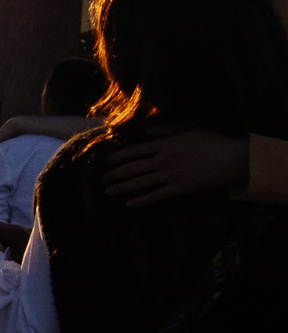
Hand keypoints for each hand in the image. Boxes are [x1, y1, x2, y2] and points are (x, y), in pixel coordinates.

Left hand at [100, 131, 249, 205]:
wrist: (233, 159)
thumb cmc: (211, 141)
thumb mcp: (187, 129)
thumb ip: (164, 129)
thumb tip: (143, 130)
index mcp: (164, 144)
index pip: (134, 151)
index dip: (117, 157)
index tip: (105, 162)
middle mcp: (164, 160)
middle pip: (133, 168)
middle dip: (114, 174)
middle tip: (100, 179)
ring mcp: (171, 176)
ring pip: (140, 183)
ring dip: (122, 187)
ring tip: (108, 190)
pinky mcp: (180, 189)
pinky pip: (156, 196)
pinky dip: (141, 200)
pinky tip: (129, 203)